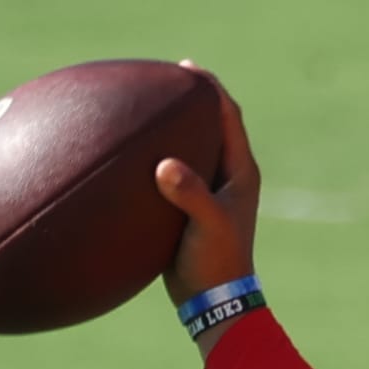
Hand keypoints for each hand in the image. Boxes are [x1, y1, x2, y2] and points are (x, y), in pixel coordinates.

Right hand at [155, 63, 260, 310]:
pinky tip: (128, 154)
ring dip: (172, 127)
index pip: (228, 116)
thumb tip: (165, 166)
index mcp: (240, 171)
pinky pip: (172, 172)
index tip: (186, 68)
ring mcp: (208, 191)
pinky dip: (156, 156)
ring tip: (142, 108)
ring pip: (190, 148)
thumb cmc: (217, 263)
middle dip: (189, 100)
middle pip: (210, 125)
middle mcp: (227, 176)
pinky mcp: (188, 207)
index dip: (210, 89)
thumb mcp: (207, 225)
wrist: (213, 300)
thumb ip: (190, 194)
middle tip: (161, 78)